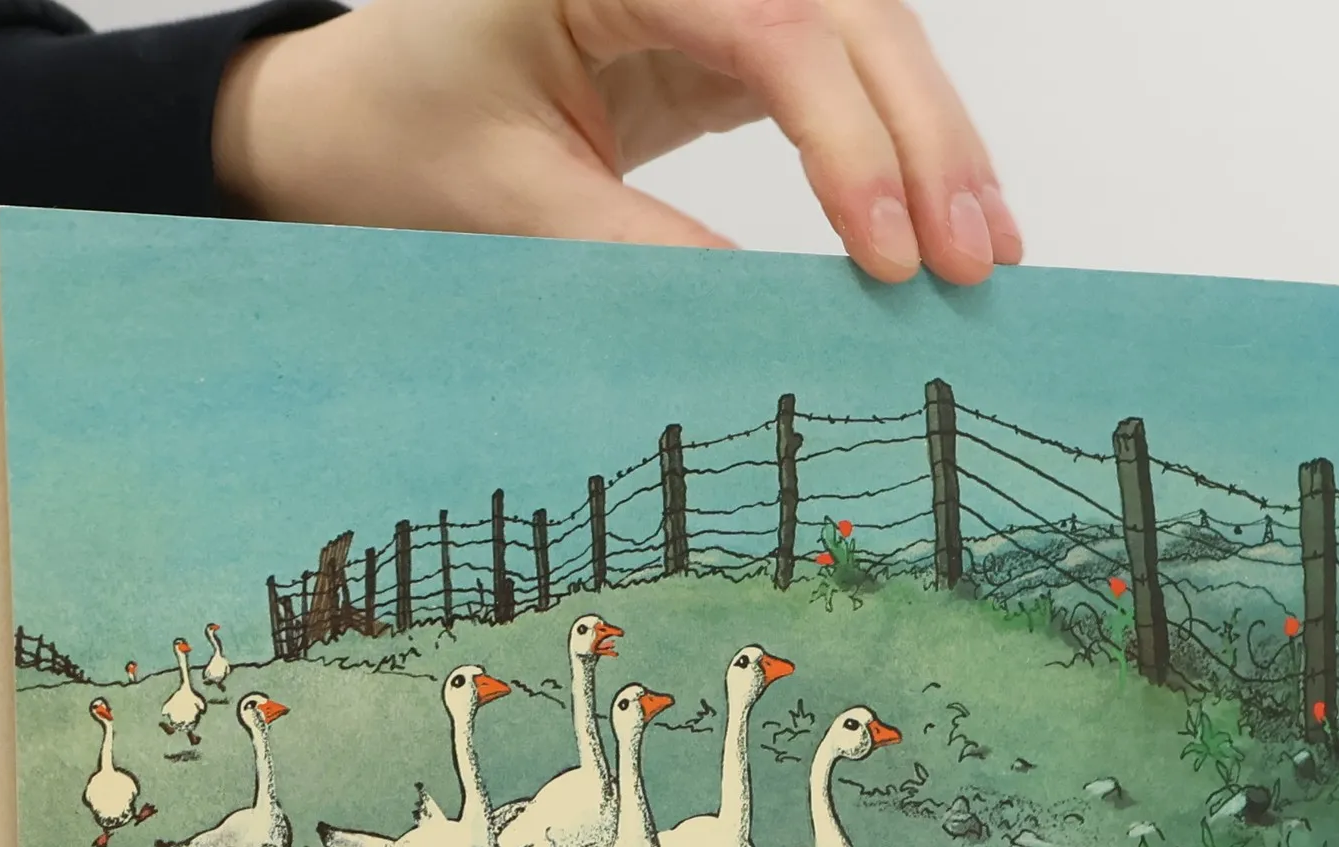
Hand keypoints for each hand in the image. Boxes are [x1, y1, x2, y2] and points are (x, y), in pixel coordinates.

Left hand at [213, 0, 1019, 284]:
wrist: (355, 117)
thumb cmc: (403, 140)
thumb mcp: (508, 205)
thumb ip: (638, 252)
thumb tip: (771, 323)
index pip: (767, 25)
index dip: (845, 138)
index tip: (887, 253)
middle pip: (846, 11)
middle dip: (922, 135)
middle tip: (974, 259)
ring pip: (863, 33)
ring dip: (931, 139)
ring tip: (984, 251)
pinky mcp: (726, 31)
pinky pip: (836, 72)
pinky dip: (890, 146)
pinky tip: (933, 218)